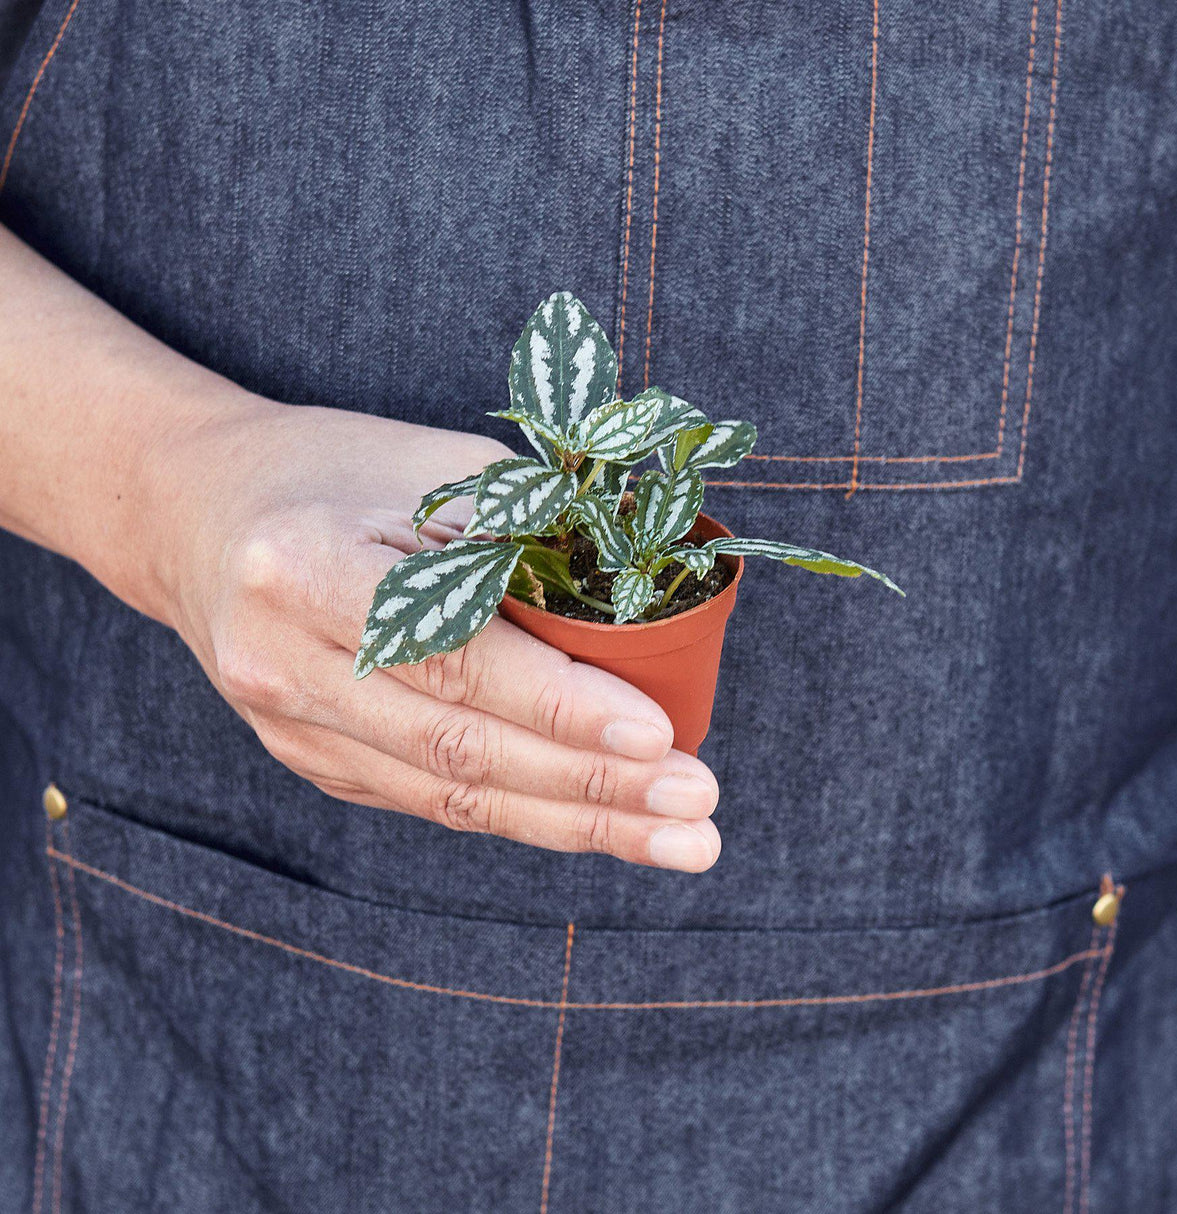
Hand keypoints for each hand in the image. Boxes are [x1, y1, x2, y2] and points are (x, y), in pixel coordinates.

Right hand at [148, 400, 720, 870]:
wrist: (201, 517)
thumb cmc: (336, 473)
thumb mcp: (434, 470)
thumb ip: (531, 533)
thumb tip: (650, 609)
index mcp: (307, 569)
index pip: (455, 657)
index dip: (560, 706)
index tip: (660, 736)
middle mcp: (286, 664)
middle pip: (459, 750)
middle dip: (592, 790)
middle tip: (698, 813)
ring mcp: (292, 728)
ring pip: (451, 798)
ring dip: (573, 825)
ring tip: (676, 842)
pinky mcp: (312, 759)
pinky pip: (430, 800)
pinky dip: (522, 814)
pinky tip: (597, 823)